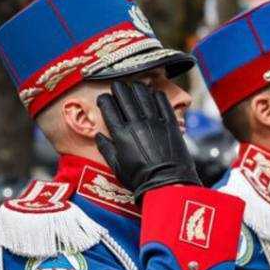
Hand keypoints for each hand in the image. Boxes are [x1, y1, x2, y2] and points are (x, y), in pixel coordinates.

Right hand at [96, 81, 199, 200]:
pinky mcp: (170, 123)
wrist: (167, 184)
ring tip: (134, 85)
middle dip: (118, 88)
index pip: (109, 108)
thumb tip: (98, 136)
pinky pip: (163, 102)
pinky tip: (153, 93)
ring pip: (143, 95)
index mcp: (121, 134)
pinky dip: (157, 95)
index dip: (104, 99)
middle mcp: (136, 124)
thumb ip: (106, 149)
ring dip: (137, 87)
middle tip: (116, 86)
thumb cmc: (140, 179)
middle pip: (125, 97)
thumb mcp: (117, 167)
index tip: (103, 98)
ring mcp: (154, 122)